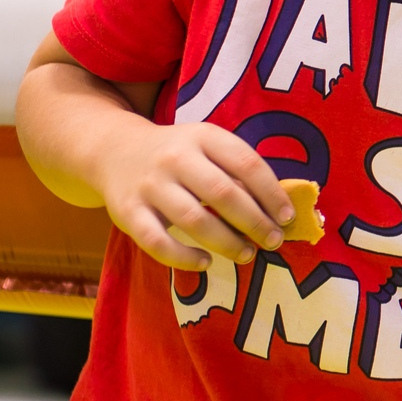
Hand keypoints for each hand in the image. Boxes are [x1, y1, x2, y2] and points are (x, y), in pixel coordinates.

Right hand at [98, 122, 291, 270]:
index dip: (272, 194)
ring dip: (226, 242)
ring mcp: (150, 185)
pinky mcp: (128, 212)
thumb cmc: (178, 154)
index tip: (287, 217)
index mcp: (204, 137)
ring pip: (194, 220)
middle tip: (272, 241)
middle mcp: (176, 158)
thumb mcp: (208, 146)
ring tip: (247, 255)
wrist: (115, 150)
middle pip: (223, 193)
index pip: (247, 164)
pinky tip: (205, 263)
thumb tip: (278, 210)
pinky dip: (184, 258)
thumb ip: (238, 171)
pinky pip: (157, 242)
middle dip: (254, 222)